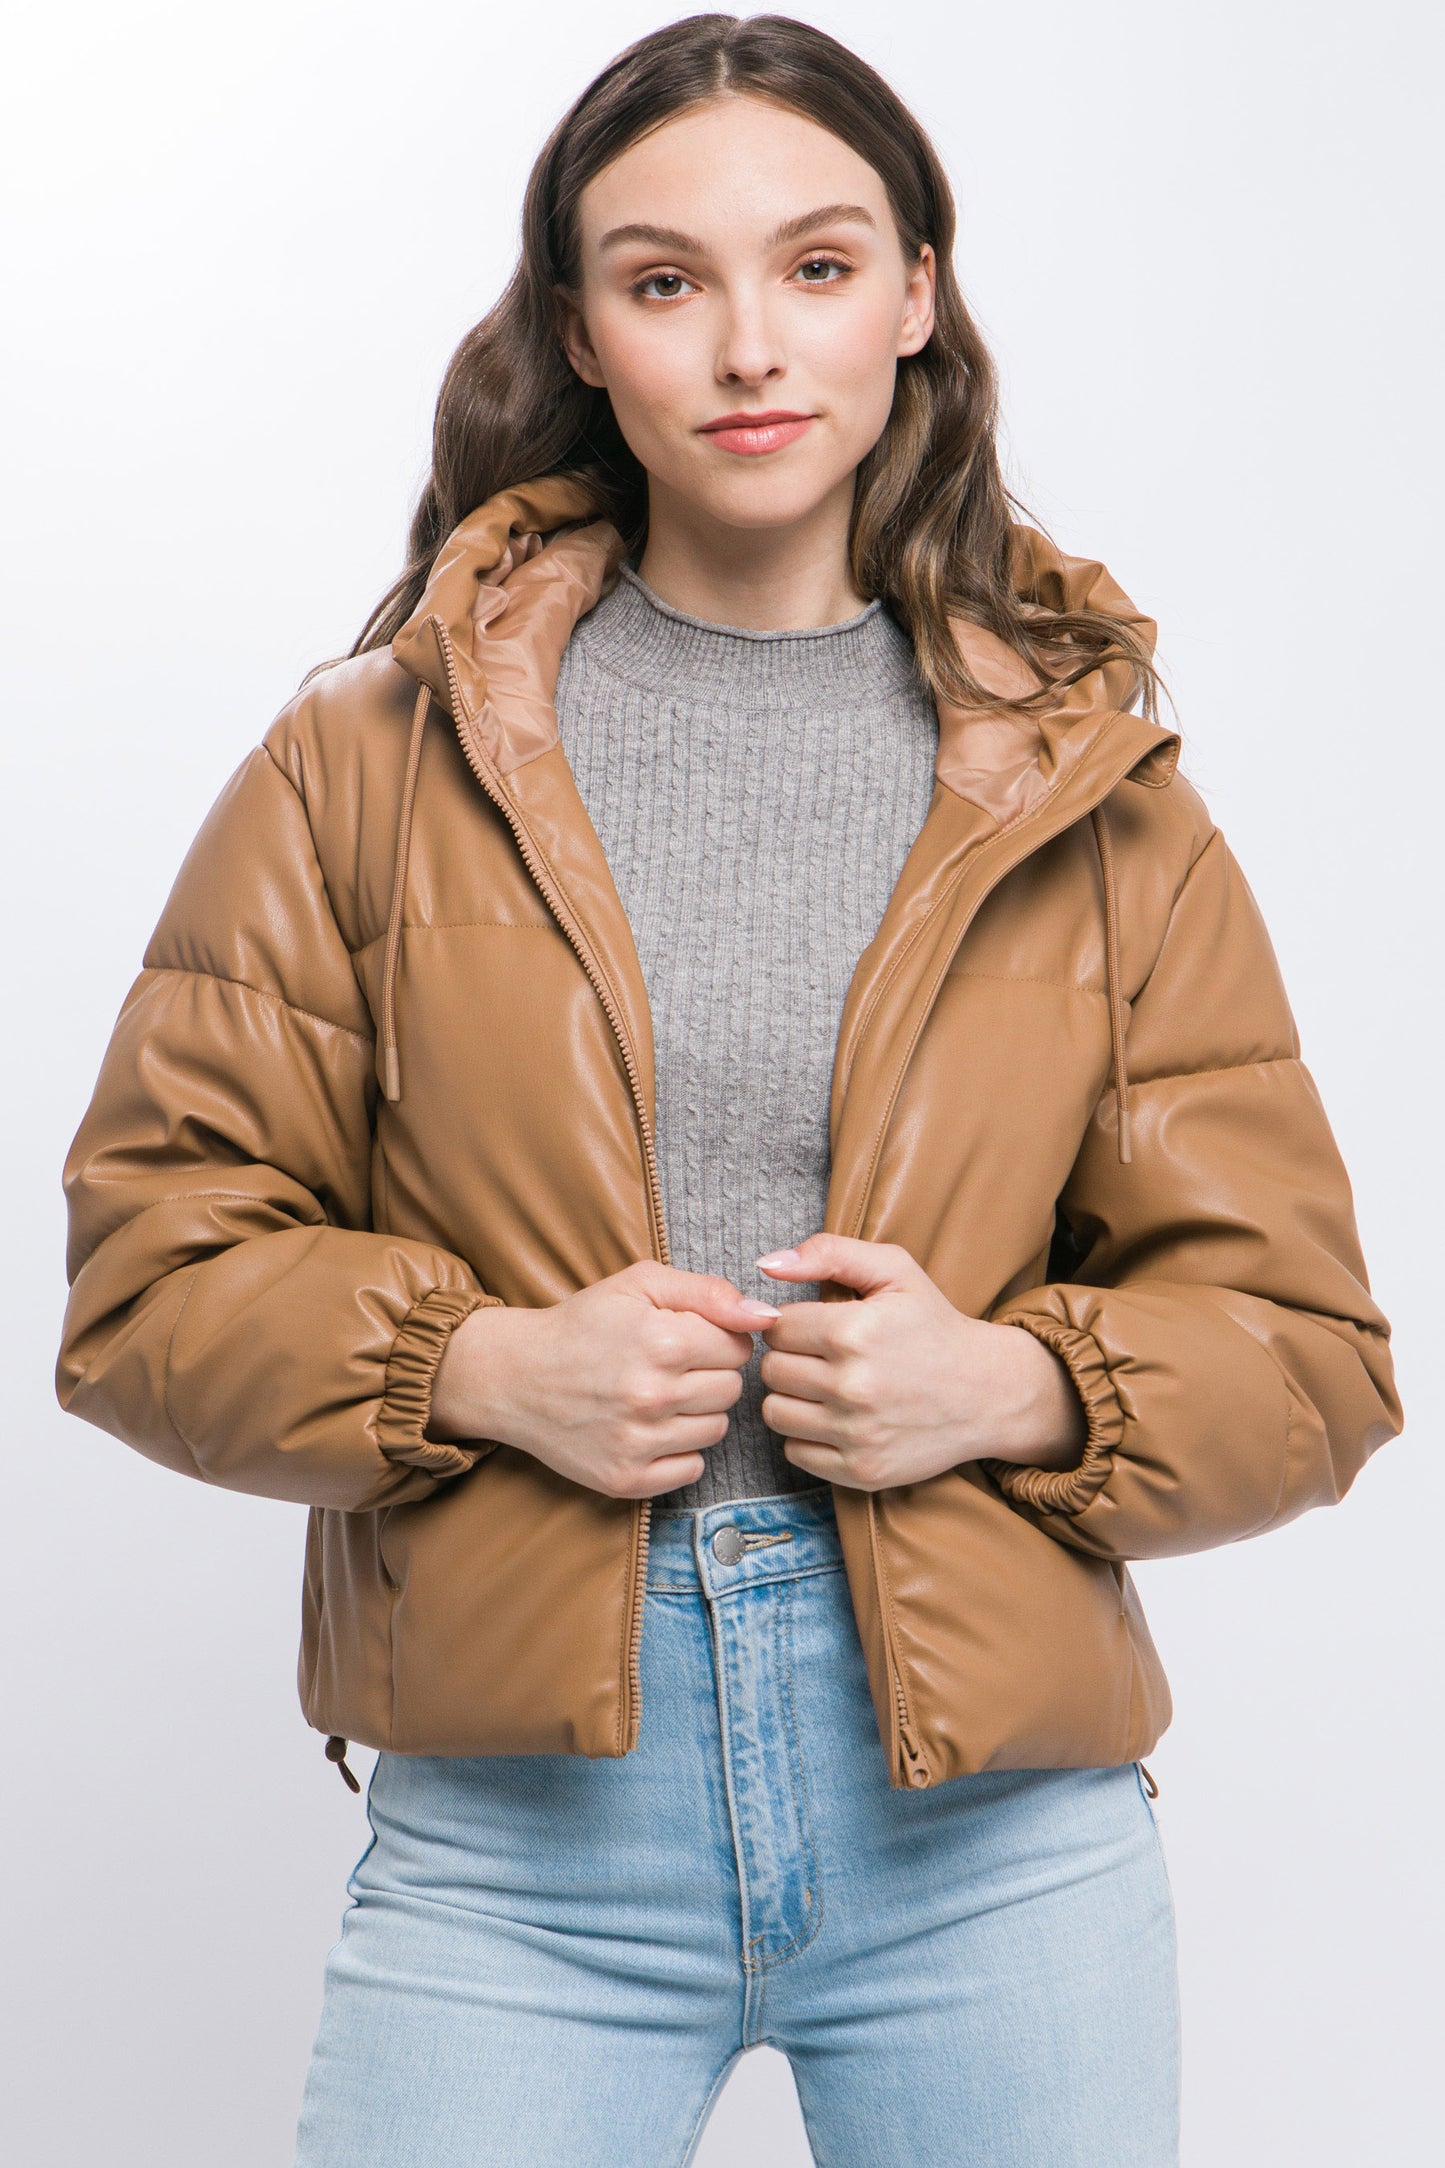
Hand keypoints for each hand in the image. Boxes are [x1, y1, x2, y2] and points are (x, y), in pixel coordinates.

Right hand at [427, 1261, 778, 1498]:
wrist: (514, 1376)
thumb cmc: (582, 1325)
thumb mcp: (640, 1284)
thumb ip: (709, 1292)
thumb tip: (766, 1316)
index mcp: (663, 1341)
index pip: (739, 1349)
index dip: (717, 1339)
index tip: (687, 1338)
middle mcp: (652, 1396)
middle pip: (731, 1391)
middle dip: (709, 1375)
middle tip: (670, 1367)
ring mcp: (638, 1442)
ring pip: (716, 1430)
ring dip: (696, 1413)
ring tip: (657, 1396)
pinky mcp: (626, 1479)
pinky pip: (692, 1469)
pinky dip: (679, 1451)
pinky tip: (649, 1429)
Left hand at [754, 1233, 1088, 1492]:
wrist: (989, 1392)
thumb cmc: (934, 1325)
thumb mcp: (894, 1270)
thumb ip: (828, 1253)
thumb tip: (767, 1264)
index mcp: (853, 1332)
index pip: (777, 1328)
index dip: (795, 1323)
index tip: (821, 1327)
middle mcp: (852, 1386)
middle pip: (772, 1370)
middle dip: (792, 1359)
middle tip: (824, 1357)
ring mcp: (857, 1433)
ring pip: (775, 1412)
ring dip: (793, 1398)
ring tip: (826, 1386)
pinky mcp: (862, 1470)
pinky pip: (796, 1452)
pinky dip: (807, 1436)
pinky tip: (836, 1418)